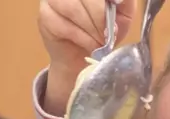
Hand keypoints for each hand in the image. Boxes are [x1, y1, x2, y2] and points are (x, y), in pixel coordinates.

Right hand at [38, 0, 135, 114]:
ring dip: (90, 30)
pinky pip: (64, 26)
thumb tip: (122, 0)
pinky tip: (86, 46)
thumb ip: (123, 6)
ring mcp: (53, 0)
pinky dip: (80, 38)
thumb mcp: (121, 19)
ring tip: (97, 44)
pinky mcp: (46, 16)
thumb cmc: (103, 38)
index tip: (117, 16)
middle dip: (101, 18)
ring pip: (74, 8)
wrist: (82, 62)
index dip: (108, 2)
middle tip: (107, 36)